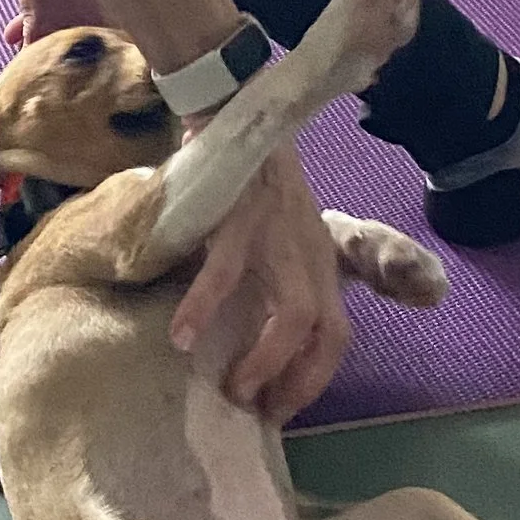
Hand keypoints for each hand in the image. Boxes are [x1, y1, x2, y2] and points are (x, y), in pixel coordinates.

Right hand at [170, 147, 351, 425]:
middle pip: (329, 334)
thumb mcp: (284, 230)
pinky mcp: (242, 217)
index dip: (314, 377)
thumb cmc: (253, 179)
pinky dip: (204, 309)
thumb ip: (282, 272)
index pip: (338, 333)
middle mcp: (309, 253)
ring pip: (294, 314)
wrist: (235, 110)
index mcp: (318, 259)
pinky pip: (226, 273)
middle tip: (259, 409)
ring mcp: (280, 236)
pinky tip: (180, 337)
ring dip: (266, 360)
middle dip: (299, 381)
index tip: (279, 408)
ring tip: (230, 389)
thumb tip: (256, 332)